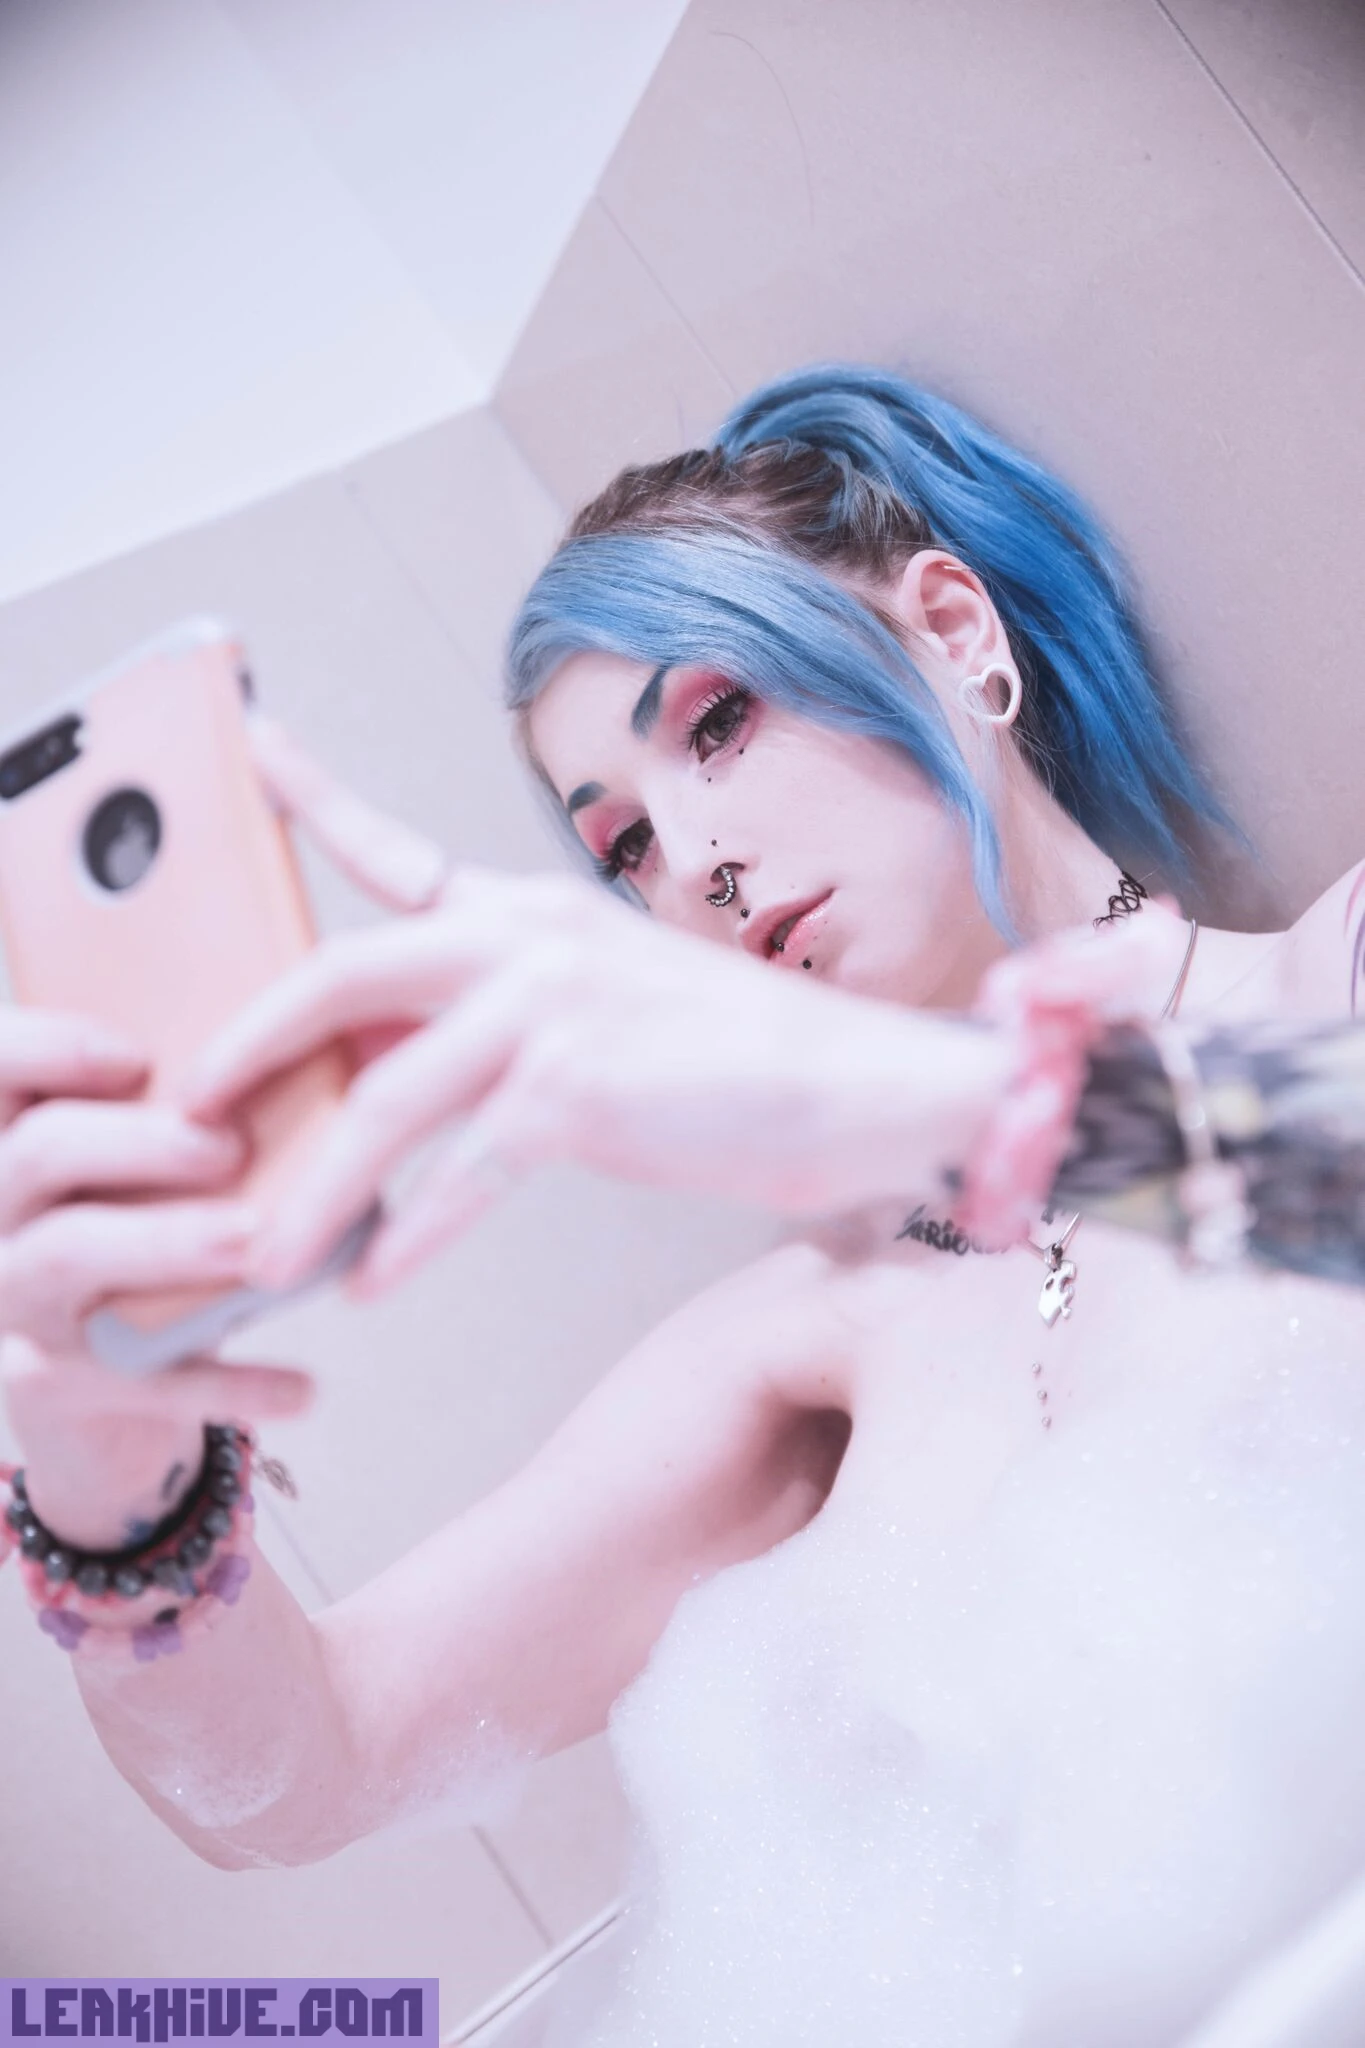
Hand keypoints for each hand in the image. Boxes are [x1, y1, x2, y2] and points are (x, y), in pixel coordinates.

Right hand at [0, 1007, 310, 1547]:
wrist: (98, 1401)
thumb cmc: (137, 1251)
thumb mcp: (135, 1180)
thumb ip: (177, 1120)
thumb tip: (295, 1051)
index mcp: (8, 1142)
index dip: (48, 1047)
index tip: (136, 1056)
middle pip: (42, 1151)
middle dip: (144, 1142)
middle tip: (232, 1148)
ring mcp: (12, 1301)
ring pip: (71, 1251)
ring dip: (170, 1239)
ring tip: (257, 1241)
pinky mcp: (50, 1386)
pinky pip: (141, 1378)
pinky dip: (230, 1380)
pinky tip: (302, 1385)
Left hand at [183, 725, 1009, 1296]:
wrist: (869, 1090)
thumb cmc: (745, 1067)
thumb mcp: (607, 1015)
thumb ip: (497, 1031)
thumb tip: (385, 1084)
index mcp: (533, 913)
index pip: (397, 850)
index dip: (315, 795)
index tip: (251, 743)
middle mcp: (530, 938)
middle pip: (344, 972)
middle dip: (248, 1044)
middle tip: (188, 1107)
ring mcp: (553, 1006)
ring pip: (382, 1099)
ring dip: (314, 1189)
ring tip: (264, 1254)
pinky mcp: (577, 1088)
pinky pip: (456, 1173)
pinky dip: (406, 1237)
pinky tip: (371, 1281)